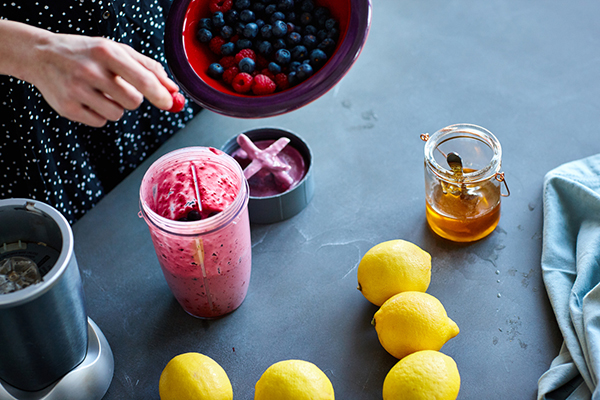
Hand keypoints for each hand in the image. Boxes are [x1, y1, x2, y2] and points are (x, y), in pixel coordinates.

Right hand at [29, 33, 177, 126]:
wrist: (42, 56)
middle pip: (133, 101)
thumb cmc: (87, 53)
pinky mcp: (67, 108)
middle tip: (119, 88)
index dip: (160, 94)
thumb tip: (172, 90)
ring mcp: (76, 90)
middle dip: (133, 99)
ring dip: (115, 107)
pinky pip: (100, 122)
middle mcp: (90, 70)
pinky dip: (99, 114)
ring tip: (100, 91)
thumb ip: (148, 68)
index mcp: (106, 52)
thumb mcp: (116, 50)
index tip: (169, 103)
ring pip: (117, 114)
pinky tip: (87, 99)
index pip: (142, 79)